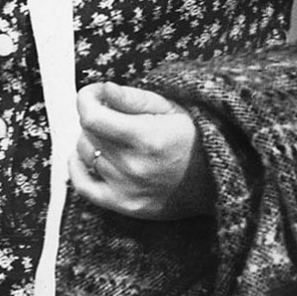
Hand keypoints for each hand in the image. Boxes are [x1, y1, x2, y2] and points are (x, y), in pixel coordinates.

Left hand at [71, 81, 210, 219]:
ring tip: (111, 136)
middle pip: (88, 133)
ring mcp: (127, 189)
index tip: (94, 93)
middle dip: (95, 118)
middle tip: (112, 115)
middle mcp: (134, 166)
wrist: (218, 181)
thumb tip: (103, 89)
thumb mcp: (172, 109)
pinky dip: (77, 169)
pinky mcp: (125, 206)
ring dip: (92, 141)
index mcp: (147, 138)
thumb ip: (133, 98)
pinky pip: (84, 187)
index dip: (87, 99)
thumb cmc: (196, 139)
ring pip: (85, 154)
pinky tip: (84, 156)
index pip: (92, 117)